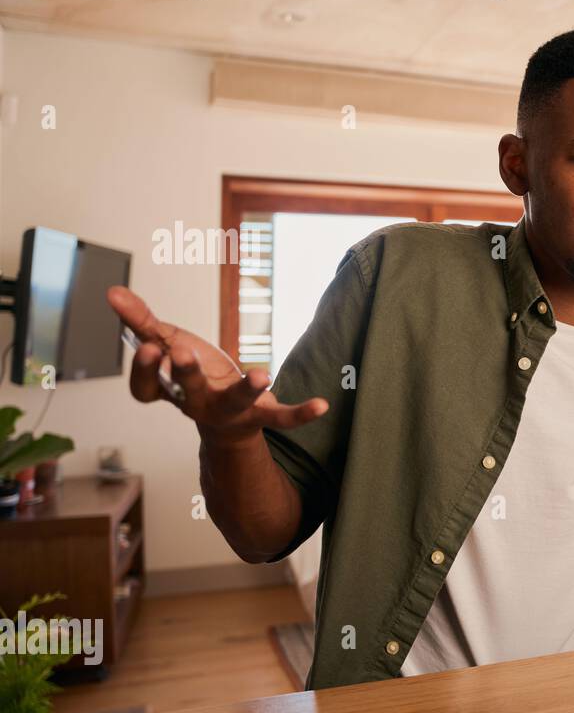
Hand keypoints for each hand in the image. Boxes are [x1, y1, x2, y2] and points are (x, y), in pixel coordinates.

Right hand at [106, 286, 327, 444]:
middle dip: (185, 372)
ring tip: (262, 374)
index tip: (149, 347)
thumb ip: (141, 321)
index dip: (146, 370)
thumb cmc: (194, 375)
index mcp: (170, 390)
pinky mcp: (261, 416)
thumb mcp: (169, 344)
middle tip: (182, 351)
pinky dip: (301, 413)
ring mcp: (230, 413)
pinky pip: (281, 418)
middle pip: (187, 392)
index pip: (147, 387)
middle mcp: (197, 405)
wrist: (226, 421)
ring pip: (235, 404)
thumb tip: (112, 291)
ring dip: (247, 390)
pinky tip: (323, 404)